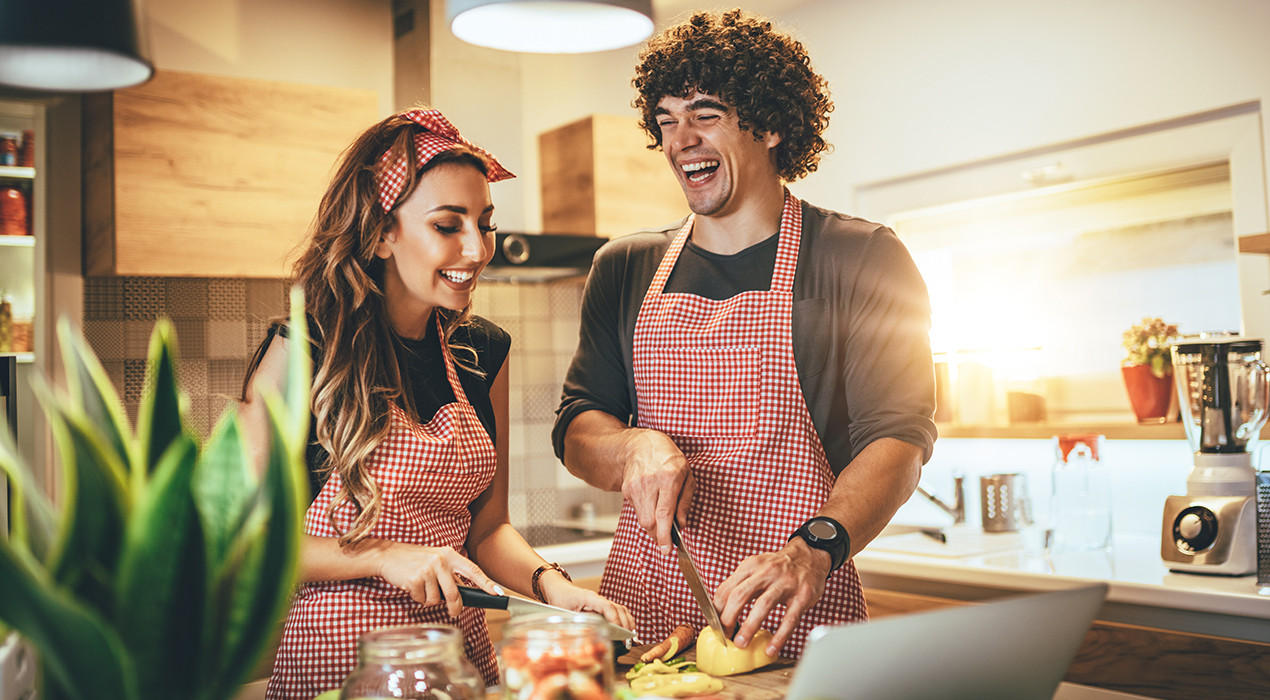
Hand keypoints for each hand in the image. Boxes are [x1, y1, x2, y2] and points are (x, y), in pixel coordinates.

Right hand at [375, 543, 501, 617]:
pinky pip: (422, 600)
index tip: (498, 594)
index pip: (473, 571)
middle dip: (455, 607)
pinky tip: (412, 586)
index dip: (487, 584)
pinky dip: (418, 598)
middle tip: (454, 612)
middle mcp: (440, 560)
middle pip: (455, 593)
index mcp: (450, 555)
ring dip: (429, 600)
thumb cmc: (415, 560)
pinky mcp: (415, 579)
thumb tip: (463, 594)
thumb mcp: (436, 560)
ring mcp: (427, 570)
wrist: (388, 555)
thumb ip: (450, 573)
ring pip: (436, 600)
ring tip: (422, 587)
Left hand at [540, 576, 636, 632]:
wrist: (558, 588)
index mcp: (589, 598)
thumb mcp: (563, 613)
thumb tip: (581, 638)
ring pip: (621, 609)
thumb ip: (572, 624)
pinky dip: (625, 620)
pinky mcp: (602, 606)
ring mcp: (601, 602)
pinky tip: (628, 630)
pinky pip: (618, 611)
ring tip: (632, 637)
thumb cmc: (559, 599)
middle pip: (618, 608)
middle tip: (628, 640)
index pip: (607, 607)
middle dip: (626, 624)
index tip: (620, 632)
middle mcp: (598, 599)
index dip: (615, 619)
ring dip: (628, 622)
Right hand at [619, 428, 693, 553]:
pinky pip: (637, 511)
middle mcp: (650, 482)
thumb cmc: (668, 458)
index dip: (665, 535)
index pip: (664, 513)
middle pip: (650, 521)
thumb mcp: (687, 474)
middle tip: (667, 539)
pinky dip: (646, 513)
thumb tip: (681, 524)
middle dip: (659, 535)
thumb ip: (686, 501)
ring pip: (642, 520)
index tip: (667, 549)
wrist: (641, 444)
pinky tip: (651, 502)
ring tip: (661, 516)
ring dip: (653, 525)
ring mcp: (635, 487)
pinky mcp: (626, 490)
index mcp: (668, 478)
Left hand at [713, 539, 830, 656]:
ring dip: (749, 627)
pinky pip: (789, 619)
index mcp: (750, 566)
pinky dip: (779, 637)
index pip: (726, 588)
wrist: (809, 555)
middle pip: (740, 595)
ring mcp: (785, 584)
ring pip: (763, 605)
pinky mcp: (802, 596)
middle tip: (725, 635)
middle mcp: (766, 573)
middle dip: (728, 618)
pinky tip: (771, 649)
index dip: (717, 609)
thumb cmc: (778, 567)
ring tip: (741, 643)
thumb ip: (740, 583)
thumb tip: (719, 607)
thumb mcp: (756, 567)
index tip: (715, 625)